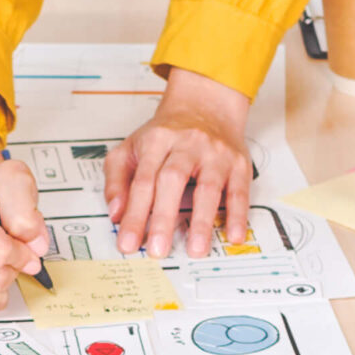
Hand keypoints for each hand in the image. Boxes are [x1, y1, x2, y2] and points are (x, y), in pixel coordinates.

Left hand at [104, 68, 250, 256]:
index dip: (135, 214)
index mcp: (157, 141)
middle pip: (173, 181)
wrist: (205, 105)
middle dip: (164, 218)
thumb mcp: (132, 147)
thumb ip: (117, 179)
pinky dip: (237, 214)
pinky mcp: (238, 163)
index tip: (128, 242)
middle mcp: (187, 144)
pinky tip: (233, 234)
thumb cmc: (166, 133)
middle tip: (158, 250)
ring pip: (208, 187)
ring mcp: (215, 154)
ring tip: (195, 249)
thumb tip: (115, 213)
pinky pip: (239, 191)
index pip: (143, 181)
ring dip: (202, 221)